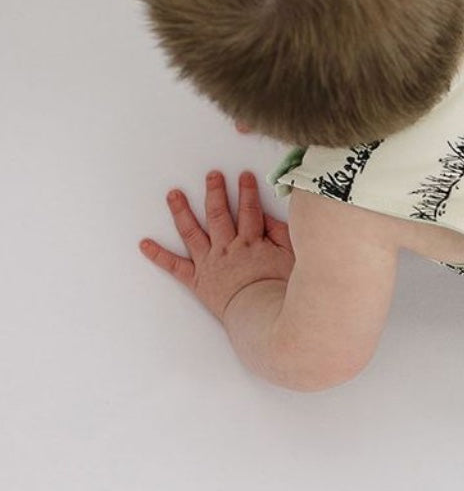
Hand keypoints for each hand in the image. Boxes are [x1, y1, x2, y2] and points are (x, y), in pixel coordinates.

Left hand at [140, 169, 295, 320]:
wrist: (261, 315)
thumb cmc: (280, 291)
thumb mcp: (293, 258)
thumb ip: (282, 235)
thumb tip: (269, 217)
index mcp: (251, 241)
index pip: (248, 210)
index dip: (247, 191)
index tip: (244, 176)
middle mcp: (227, 247)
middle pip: (218, 214)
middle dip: (215, 192)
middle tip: (211, 175)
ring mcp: (209, 262)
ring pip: (192, 232)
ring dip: (181, 211)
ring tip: (173, 195)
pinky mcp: (197, 280)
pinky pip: (175, 266)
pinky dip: (158, 255)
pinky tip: (145, 244)